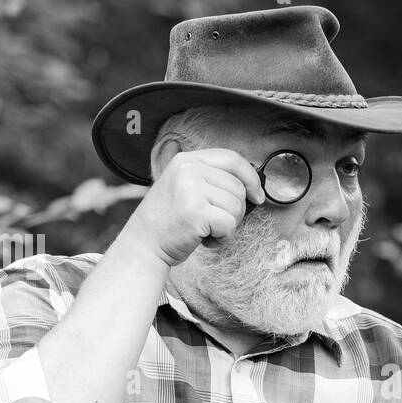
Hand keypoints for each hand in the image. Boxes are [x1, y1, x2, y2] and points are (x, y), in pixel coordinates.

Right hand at [122, 148, 266, 266]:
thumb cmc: (169, 221)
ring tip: (205, 229)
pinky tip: (205, 238)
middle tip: (213, 222)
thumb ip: (210, 178)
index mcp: (187, 160)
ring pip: (237, 207)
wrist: (144, 244)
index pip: (232, 158)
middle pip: (238, 187)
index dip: (251, 177)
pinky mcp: (196, 212)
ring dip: (228, 226)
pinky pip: (230, 224)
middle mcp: (188, 170)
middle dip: (235, 211)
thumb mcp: (184, 187)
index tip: (257, 195)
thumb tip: (251, 181)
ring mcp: (191, 189)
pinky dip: (223, 237)